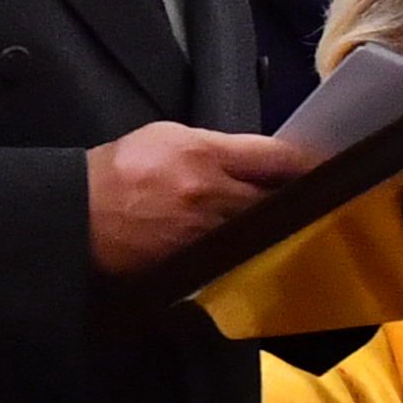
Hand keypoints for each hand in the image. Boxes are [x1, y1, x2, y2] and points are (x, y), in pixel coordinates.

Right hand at [86, 123, 311, 278]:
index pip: (276, 158)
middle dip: (298, 197)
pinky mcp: (197, 265)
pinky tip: (261, 247)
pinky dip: (252, 250)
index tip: (326, 166)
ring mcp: (206, 235)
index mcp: (204, 154)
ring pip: (263, 230)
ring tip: (295, 222)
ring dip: (279, 226)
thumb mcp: (164, 137)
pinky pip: (240, 255)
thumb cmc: (118, 172)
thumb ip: (214, 146)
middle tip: (322, 196)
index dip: (307, 163)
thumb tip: (251, 160)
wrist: (76, 219)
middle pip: (277, 198)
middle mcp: (212, 195)